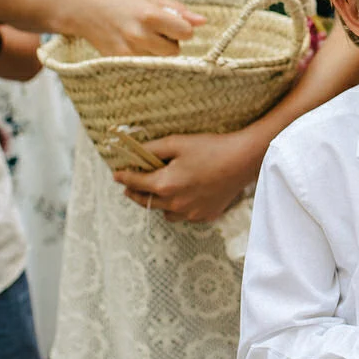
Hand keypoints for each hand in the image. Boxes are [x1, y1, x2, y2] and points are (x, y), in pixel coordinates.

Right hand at [73, 0, 206, 55]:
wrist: (83, 9)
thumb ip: (178, 10)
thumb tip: (202, 22)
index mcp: (150, 15)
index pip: (186, 33)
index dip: (183, 29)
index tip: (175, 25)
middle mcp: (140, 35)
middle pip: (174, 51)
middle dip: (171, 42)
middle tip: (156, 31)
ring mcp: (128, 51)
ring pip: (160, 61)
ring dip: (157, 51)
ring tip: (142, 36)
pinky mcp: (119, 61)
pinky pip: (144, 65)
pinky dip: (144, 57)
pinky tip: (132, 44)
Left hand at [113, 129, 259, 222]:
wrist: (242, 160)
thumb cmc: (210, 148)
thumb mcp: (177, 142)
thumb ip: (152, 149)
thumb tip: (135, 152)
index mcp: (164, 184)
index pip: (135, 182)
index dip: (123, 177)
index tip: (116, 175)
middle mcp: (174, 204)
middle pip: (145, 202)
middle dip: (134, 193)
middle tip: (129, 187)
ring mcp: (190, 213)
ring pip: (164, 212)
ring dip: (157, 203)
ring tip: (158, 192)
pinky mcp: (205, 215)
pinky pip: (184, 215)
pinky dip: (178, 208)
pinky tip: (183, 196)